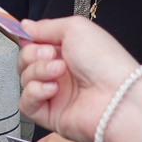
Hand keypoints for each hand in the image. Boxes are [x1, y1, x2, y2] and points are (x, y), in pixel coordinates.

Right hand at [16, 17, 139, 141]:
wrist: (117, 98)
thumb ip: (46, 26)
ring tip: (59, 71)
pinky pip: (26, 103)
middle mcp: (61, 73)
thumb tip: (25, 26)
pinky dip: (34, 93)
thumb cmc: (106, 62)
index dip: (29, 40)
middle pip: (26, 61)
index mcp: (68, 51)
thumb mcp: (75, 28)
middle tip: (50, 54)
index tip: (28, 36)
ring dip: (38, 71)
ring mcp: (56, 94)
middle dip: (32, 54)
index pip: (35, 44)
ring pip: (24, 80)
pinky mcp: (51, 115)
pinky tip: (51, 89)